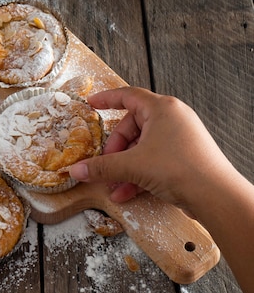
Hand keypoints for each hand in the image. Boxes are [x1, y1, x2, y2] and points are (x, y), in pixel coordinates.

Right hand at [69, 87, 236, 217]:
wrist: (215, 196)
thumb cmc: (180, 169)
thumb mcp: (133, 165)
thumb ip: (102, 166)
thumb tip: (78, 170)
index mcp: (161, 108)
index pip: (128, 95)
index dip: (107, 99)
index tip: (91, 104)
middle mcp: (172, 119)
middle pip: (132, 128)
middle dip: (115, 150)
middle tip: (104, 165)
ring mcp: (179, 138)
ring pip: (141, 147)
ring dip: (125, 167)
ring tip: (113, 185)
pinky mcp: (183, 157)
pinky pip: (153, 160)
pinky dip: (138, 174)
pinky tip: (126, 192)